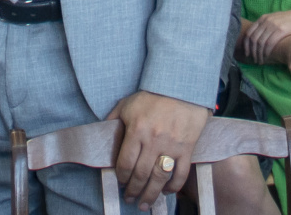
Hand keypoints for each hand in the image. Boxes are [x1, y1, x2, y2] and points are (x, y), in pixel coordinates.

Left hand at [104, 91, 208, 210]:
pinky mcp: (187, 148)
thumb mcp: (127, 104)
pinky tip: (167, 191)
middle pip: (141, 174)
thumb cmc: (153, 95)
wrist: (182, 87)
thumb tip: (103, 135)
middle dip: (133, 190)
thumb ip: (114, 120)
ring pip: (159, 178)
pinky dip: (173, 186)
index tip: (121, 183)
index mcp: (137, 130)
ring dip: (151, 194)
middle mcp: (153, 140)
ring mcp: (171, 145)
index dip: (121, 178)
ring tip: (145, 204)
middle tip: (130, 198)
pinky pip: (180, 173)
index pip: (125, 163)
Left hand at [241, 7, 290, 64]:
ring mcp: (273, 24)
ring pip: (260, 42)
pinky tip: (268, 56)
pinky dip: (267, 51)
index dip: (246, 45)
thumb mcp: (276, 20)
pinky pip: (270, 43)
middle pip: (253, 38)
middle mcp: (266, 20)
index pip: (249, 32)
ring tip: (260, 60)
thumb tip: (259, 37)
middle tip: (254, 59)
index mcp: (263, 18)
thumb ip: (267, 26)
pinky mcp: (281, 29)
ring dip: (259, 53)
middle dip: (252, 51)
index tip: (247, 53)